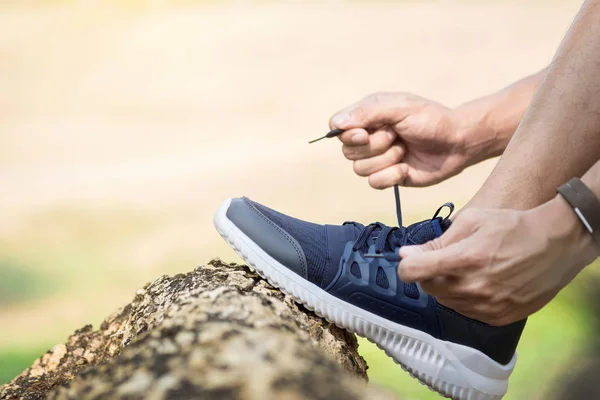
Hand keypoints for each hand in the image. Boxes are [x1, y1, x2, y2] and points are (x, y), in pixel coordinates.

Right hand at [329, 92, 483, 187]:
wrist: (457, 143)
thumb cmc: (431, 119)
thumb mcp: (400, 107)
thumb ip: (368, 112)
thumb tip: (336, 123)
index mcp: (368, 117)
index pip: (338, 128)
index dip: (348, 134)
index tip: (365, 133)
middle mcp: (369, 138)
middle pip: (348, 151)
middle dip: (375, 146)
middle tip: (397, 136)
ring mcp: (378, 159)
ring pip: (360, 169)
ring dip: (386, 160)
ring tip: (405, 150)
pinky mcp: (388, 177)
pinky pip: (374, 183)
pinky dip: (391, 175)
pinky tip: (406, 168)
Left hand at [397, 196, 597, 325]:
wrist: (556, 244)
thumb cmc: (512, 226)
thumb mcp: (472, 221)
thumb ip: (437, 241)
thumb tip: (406, 254)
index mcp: (464, 259)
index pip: (414, 272)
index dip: (405, 266)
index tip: (408, 261)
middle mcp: (474, 287)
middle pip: (428, 289)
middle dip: (427, 274)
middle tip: (441, 261)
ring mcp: (488, 305)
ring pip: (447, 301)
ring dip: (446, 287)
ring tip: (464, 270)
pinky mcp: (500, 317)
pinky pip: (467, 312)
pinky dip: (465, 299)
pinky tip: (478, 283)